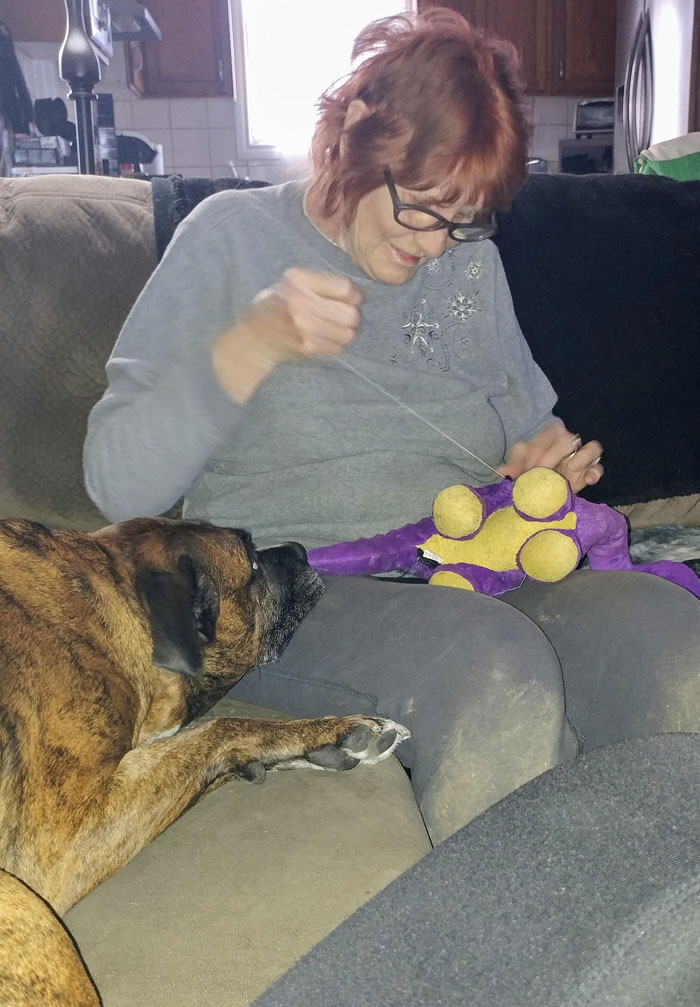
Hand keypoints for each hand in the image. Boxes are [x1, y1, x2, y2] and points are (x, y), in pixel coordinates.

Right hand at [212, 268, 362, 402]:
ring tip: (330, 328)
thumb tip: (358, 295)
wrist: (253, 338)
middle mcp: (300, 302)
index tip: (351, 299)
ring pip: (347, 333)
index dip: (353, 295)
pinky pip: (338, 347)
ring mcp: (304, 327)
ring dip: (344, 332)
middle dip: (350, 315)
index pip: (345, 288)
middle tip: (341, 316)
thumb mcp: (290, 284)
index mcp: (297, 280)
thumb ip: (320, 283)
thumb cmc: (276, 307)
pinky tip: (321, 339)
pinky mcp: (307, 347)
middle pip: (350, 313)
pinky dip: (334, 345)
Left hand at [497, 422, 603, 493]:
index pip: (550, 432)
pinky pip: (598, 468)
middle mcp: (567, 444)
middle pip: (569, 439)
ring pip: (593, 447)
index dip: (540, 448)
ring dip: (582, 457)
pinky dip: (594, 472)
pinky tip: (587, 480)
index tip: (528, 466)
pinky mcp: (588, 474)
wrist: (539, 494)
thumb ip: (513, 466)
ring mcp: (581, 459)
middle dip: (553, 455)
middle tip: (541, 472)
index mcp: (550, 438)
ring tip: (570, 468)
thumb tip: (501, 471)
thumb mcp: (518, 469)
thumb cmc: (529, 474)